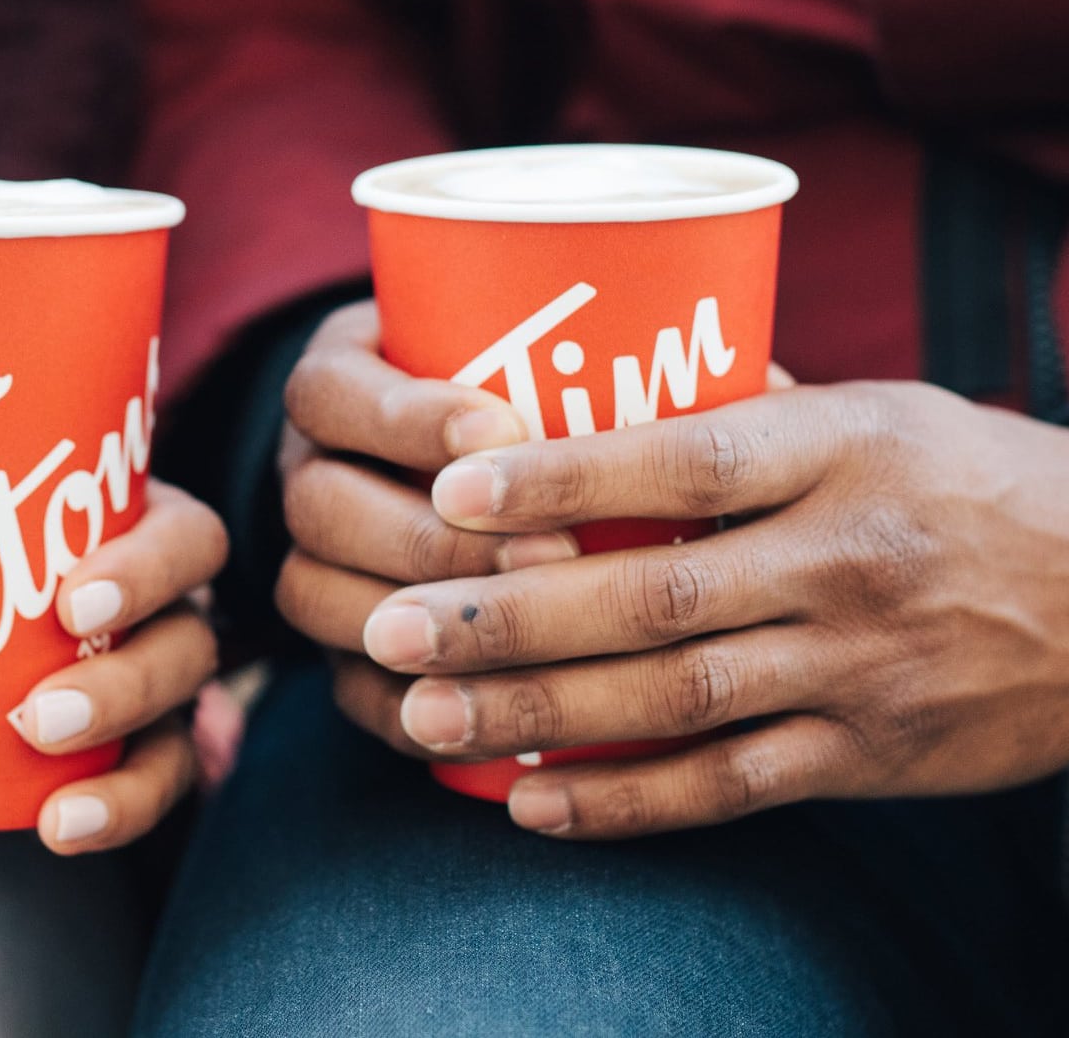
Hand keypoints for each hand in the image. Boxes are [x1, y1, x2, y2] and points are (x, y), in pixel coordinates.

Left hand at [0, 480, 227, 853]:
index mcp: (129, 523)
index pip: (184, 539)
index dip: (147, 570)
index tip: (70, 605)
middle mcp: (164, 600)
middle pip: (191, 639)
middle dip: (126, 683)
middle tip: (36, 715)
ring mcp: (160, 676)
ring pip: (181, 718)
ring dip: (127, 760)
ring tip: (54, 801)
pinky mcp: (143, 740)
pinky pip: (161, 779)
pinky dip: (121, 809)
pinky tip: (63, 829)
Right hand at [274, 302, 579, 756]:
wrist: (479, 492)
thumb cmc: (543, 406)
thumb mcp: (555, 359)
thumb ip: (623, 361)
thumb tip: (760, 378)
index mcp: (344, 380)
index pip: (332, 390)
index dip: (407, 415)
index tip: (507, 422)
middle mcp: (309, 468)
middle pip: (319, 503)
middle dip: (431, 535)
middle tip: (552, 554)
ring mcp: (312, 561)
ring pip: (313, 593)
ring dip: (418, 617)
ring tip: (529, 632)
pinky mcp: (337, 648)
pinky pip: (343, 685)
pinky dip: (404, 703)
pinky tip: (478, 709)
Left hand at [355, 380, 1068, 838]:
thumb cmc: (974, 475)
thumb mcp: (879, 409)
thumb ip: (747, 409)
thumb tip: (607, 378)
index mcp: (842, 448)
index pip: (683, 460)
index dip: (558, 479)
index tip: (448, 484)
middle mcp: (848, 557)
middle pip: (652, 596)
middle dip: (504, 618)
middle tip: (388, 629)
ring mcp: (862, 667)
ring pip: (674, 697)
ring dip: (535, 713)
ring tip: (422, 714)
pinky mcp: (876, 756)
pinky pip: (732, 787)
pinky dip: (627, 802)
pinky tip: (532, 804)